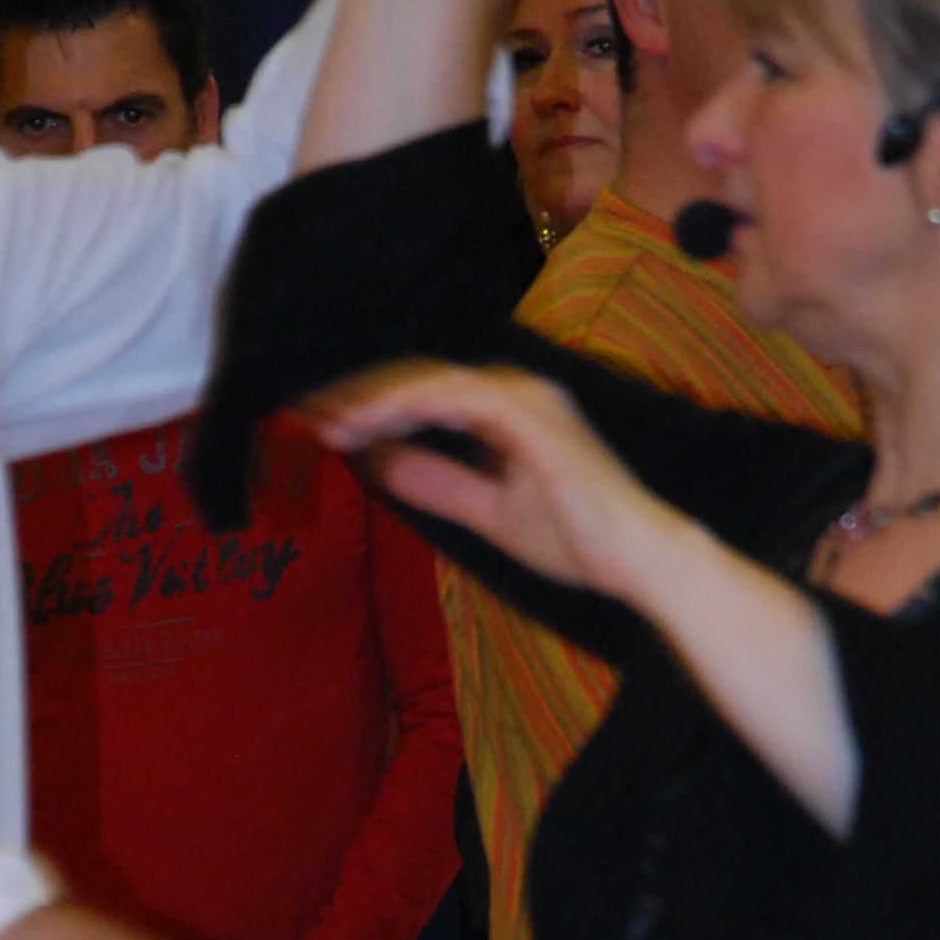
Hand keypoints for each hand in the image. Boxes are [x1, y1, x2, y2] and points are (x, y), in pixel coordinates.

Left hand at [307, 358, 670, 601]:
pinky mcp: (531, 417)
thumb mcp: (488, 512)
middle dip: (360, 396)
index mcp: (507, 411)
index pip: (425, 395)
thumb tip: (382, 466)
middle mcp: (515, 392)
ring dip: (373, 400)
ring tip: (325, 423)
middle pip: (419, 379)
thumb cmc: (576, 537)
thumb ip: (438, 484)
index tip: (323, 426)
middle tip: (304, 415)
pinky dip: (407, 407)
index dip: (372, 406)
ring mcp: (525, 398)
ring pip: (430, 382)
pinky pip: (455, 398)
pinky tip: (368, 425)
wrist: (635, 559)